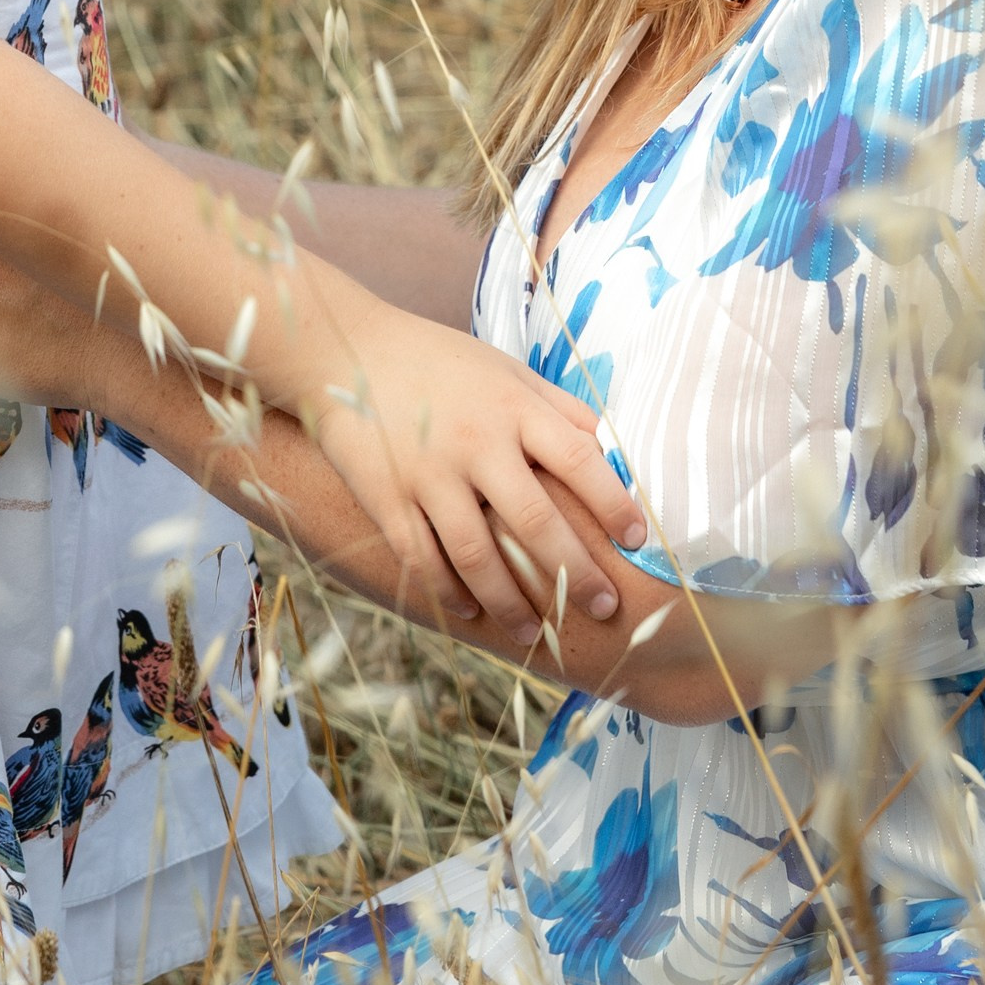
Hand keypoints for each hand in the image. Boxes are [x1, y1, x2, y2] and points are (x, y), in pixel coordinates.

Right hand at [299, 289, 641, 632]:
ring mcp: (428, 474)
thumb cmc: (438, 360)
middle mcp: (476, 441)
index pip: (579, 458)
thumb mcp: (505, 368)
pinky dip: (450, 593)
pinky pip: (424, 559)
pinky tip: (471, 612)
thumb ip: (558, 407)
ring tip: (536, 634)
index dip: (614, 503)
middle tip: (605, 608)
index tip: (638, 540)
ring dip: (512, 602)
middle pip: (535, 521)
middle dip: (576, 573)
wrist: (345, 350)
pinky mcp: (387, 497)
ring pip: (478, 556)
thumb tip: (615, 448)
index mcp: (512, 406)